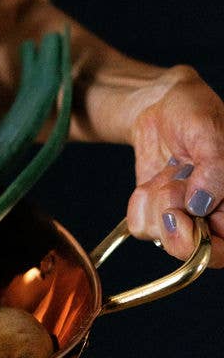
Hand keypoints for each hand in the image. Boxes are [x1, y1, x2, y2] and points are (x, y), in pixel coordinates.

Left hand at [126, 67, 223, 267]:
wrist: (161, 105)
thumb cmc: (196, 113)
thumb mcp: (210, 133)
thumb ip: (214, 170)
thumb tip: (201, 204)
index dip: (204, 244)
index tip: (180, 218)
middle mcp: (216, 217)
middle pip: (194, 252)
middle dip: (172, 221)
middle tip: (169, 188)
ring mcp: (187, 218)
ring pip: (162, 237)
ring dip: (157, 201)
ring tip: (170, 173)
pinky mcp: (159, 215)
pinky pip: (141, 225)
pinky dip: (141, 202)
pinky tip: (154, 181)